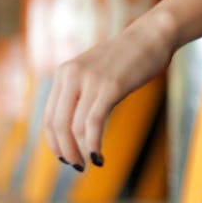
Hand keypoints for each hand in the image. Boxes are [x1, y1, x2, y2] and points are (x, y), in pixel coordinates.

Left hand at [44, 9, 173, 169]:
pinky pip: (94, 123)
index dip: (55, 143)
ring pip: (75, 127)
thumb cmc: (130, 58)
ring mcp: (90, 80)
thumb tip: (79, 124)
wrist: (152, 35)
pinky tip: (99, 158)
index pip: (49, 117)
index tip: (66, 157)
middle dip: (66, 151)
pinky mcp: (110, 87)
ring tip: (90, 163)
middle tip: (77, 166)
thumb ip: (84, 91)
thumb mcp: (97, 72)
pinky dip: (93, 145)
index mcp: (64, 73)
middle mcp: (71, 75)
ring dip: (80, 151)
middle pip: (58, 124)